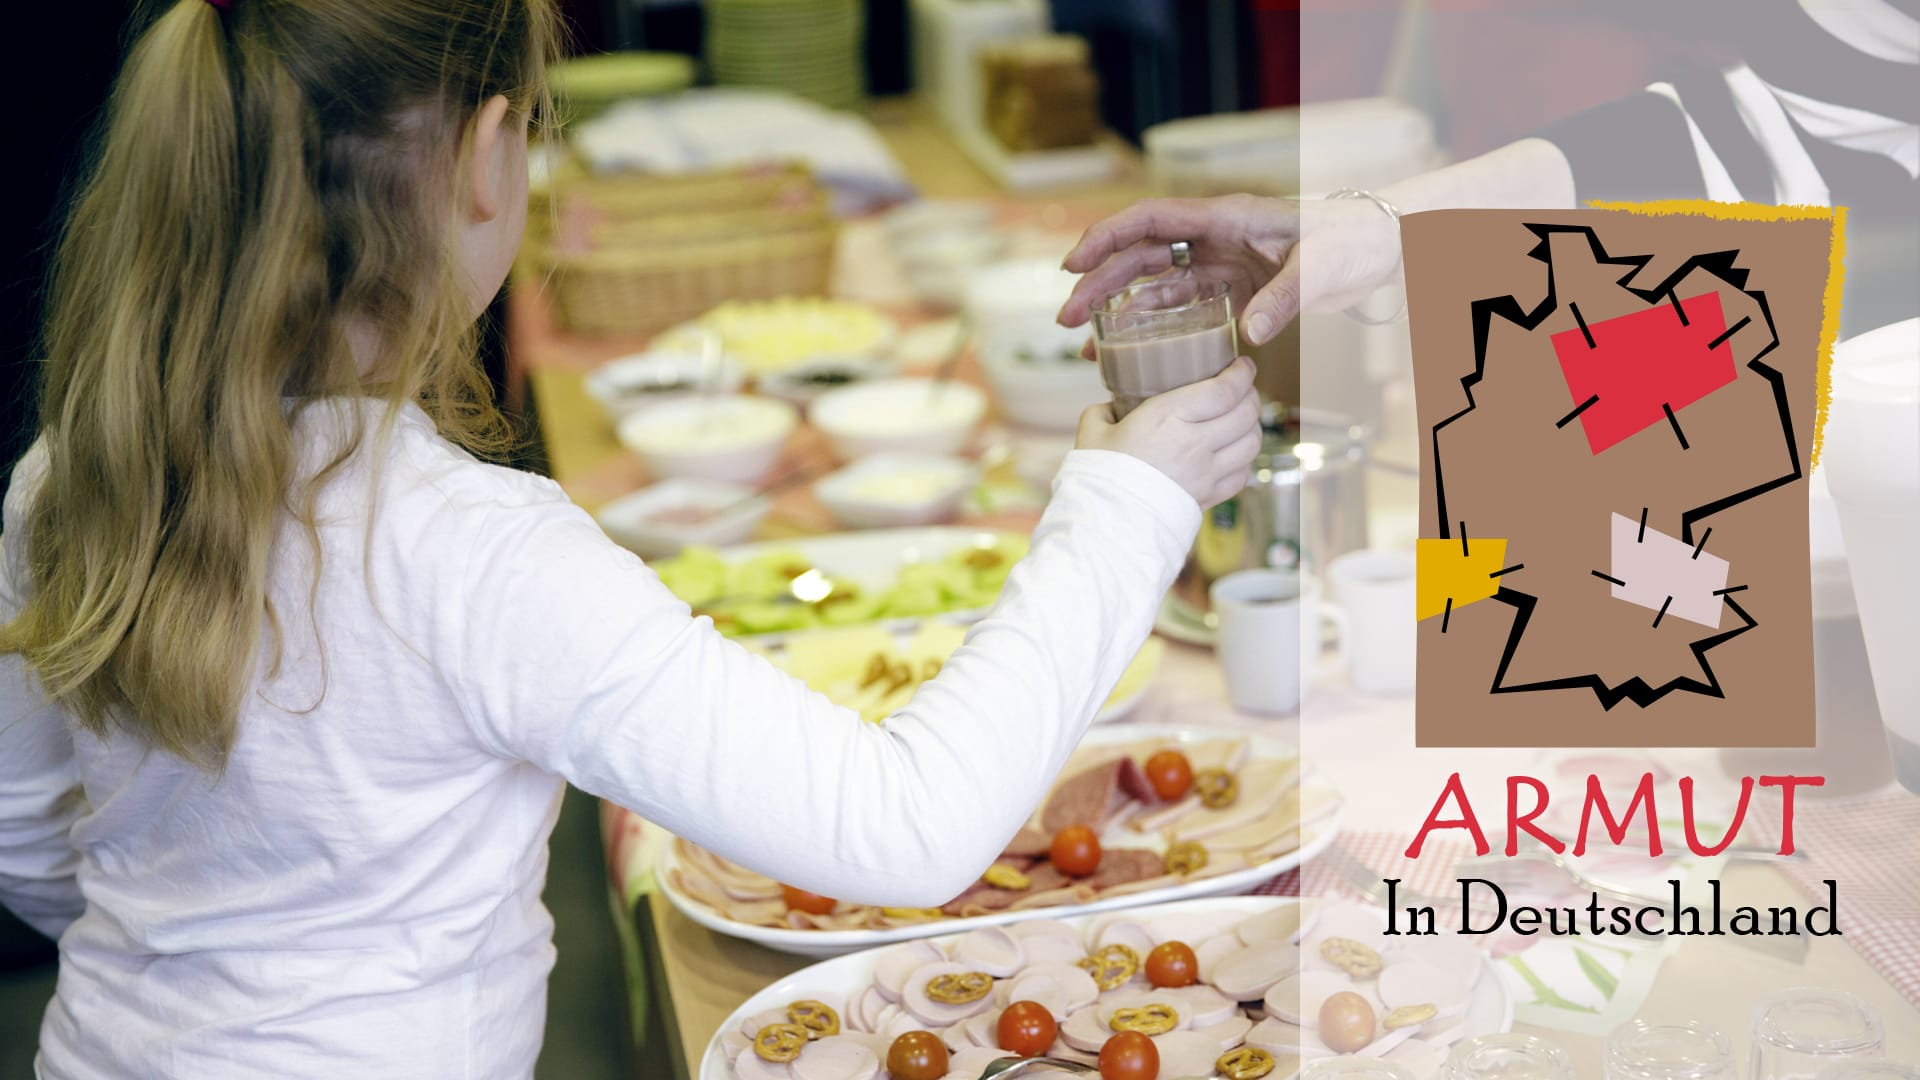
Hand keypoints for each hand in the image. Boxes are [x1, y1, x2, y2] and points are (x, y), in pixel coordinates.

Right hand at [1056, 194, 1400, 346]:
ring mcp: (1220, 259)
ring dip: (1117, 308)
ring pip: (1153, 282)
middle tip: (1066, 320)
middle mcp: (1214, 235)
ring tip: (1084, 342)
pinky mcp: (1232, 283)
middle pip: (1140, 255)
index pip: (1150, 221)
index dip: (1106, 240)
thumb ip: (1282, 300)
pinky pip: (1180, 303)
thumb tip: (1247, 336)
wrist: (1382, 246)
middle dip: (1098, 285)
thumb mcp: (1320, 269)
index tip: (1074, 266)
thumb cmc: (1352, 244)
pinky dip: (1152, 324)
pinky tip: (1129, 348)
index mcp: (1226, 218)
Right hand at [1074, 357, 1261, 508]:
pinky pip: (1242, 473)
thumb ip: (1103, 411)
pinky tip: (1233, 453)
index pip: (1224, 390)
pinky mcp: (1208, 497)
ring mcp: (1206, 473)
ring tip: (1242, 418)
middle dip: (1251, 395)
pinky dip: (1244, 459)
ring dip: (1252, 426)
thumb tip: (1111, 407)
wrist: (1106, 525)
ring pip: (1251, 442)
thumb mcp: (1092, 431)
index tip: (1243, 365)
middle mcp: (1195, 443)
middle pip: (1245, 413)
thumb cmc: (1098, 476)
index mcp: (1168, 418)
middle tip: (1243, 388)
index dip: (1242, 374)